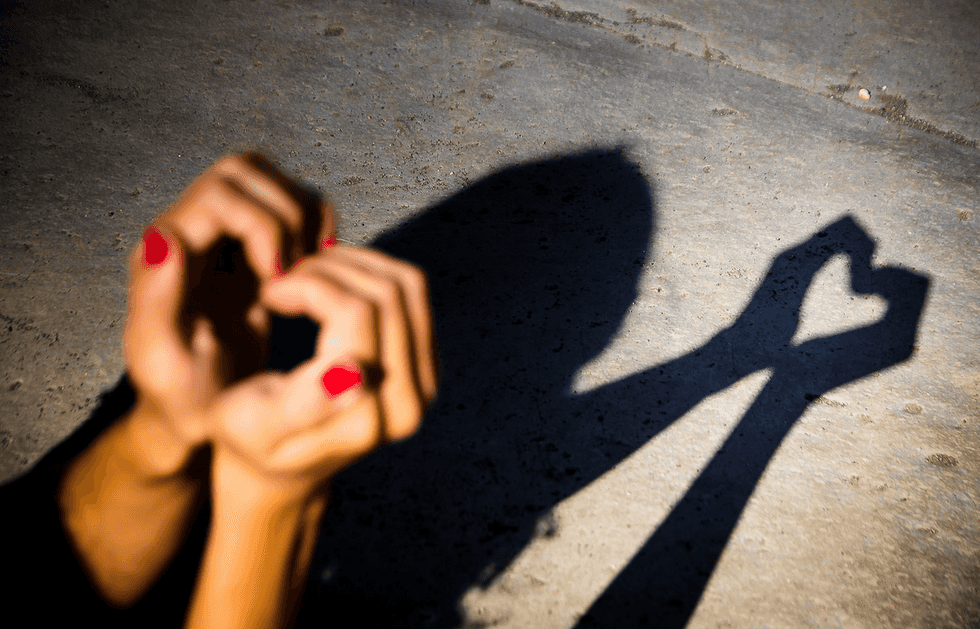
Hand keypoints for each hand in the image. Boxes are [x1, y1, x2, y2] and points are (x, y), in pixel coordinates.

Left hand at [122, 153, 337, 464]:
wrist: (203, 414)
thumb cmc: (183, 399)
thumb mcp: (162, 364)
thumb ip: (155, 301)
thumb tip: (164, 236)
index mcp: (165, 253)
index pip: (220, 193)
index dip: (261, 224)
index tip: (279, 279)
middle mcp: (193, 233)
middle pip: (245, 171)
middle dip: (286, 212)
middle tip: (298, 272)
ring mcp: (225, 238)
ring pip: (272, 182)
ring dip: (303, 218)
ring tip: (305, 274)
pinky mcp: (255, 250)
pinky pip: (294, 208)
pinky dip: (316, 228)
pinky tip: (315, 273)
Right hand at [207, 245, 439, 503]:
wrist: (280, 466)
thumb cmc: (249, 440)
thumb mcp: (250, 425)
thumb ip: (301, 402)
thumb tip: (355, 370)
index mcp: (366, 419)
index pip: (356, 312)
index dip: (309, 285)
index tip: (270, 291)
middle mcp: (408, 405)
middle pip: (387, 293)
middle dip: (330, 269)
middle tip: (284, 278)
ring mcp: (425, 384)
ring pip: (406, 286)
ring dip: (354, 265)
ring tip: (305, 275)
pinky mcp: (426, 365)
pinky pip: (412, 294)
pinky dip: (372, 273)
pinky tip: (330, 283)